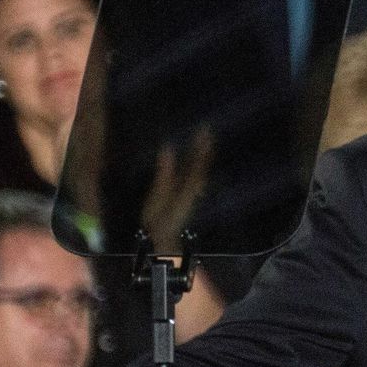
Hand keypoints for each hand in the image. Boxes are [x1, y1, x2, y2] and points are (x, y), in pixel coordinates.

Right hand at [140, 126, 214, 254]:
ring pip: (201, 170)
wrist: (164, 237)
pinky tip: (197, 159)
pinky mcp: (189, 195)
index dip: (201, 147)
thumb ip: (165, 173)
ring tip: (206, 139)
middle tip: (208, 129)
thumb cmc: (159, 217)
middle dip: (205, 147)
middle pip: (202, 164)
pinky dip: (199, 164)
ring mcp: (193, 191)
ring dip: (203, 154)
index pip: (197, 162)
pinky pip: (196, 175)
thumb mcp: (158, 196)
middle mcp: (194, 187)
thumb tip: (168, 149)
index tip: (204, 131)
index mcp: (188, 185)